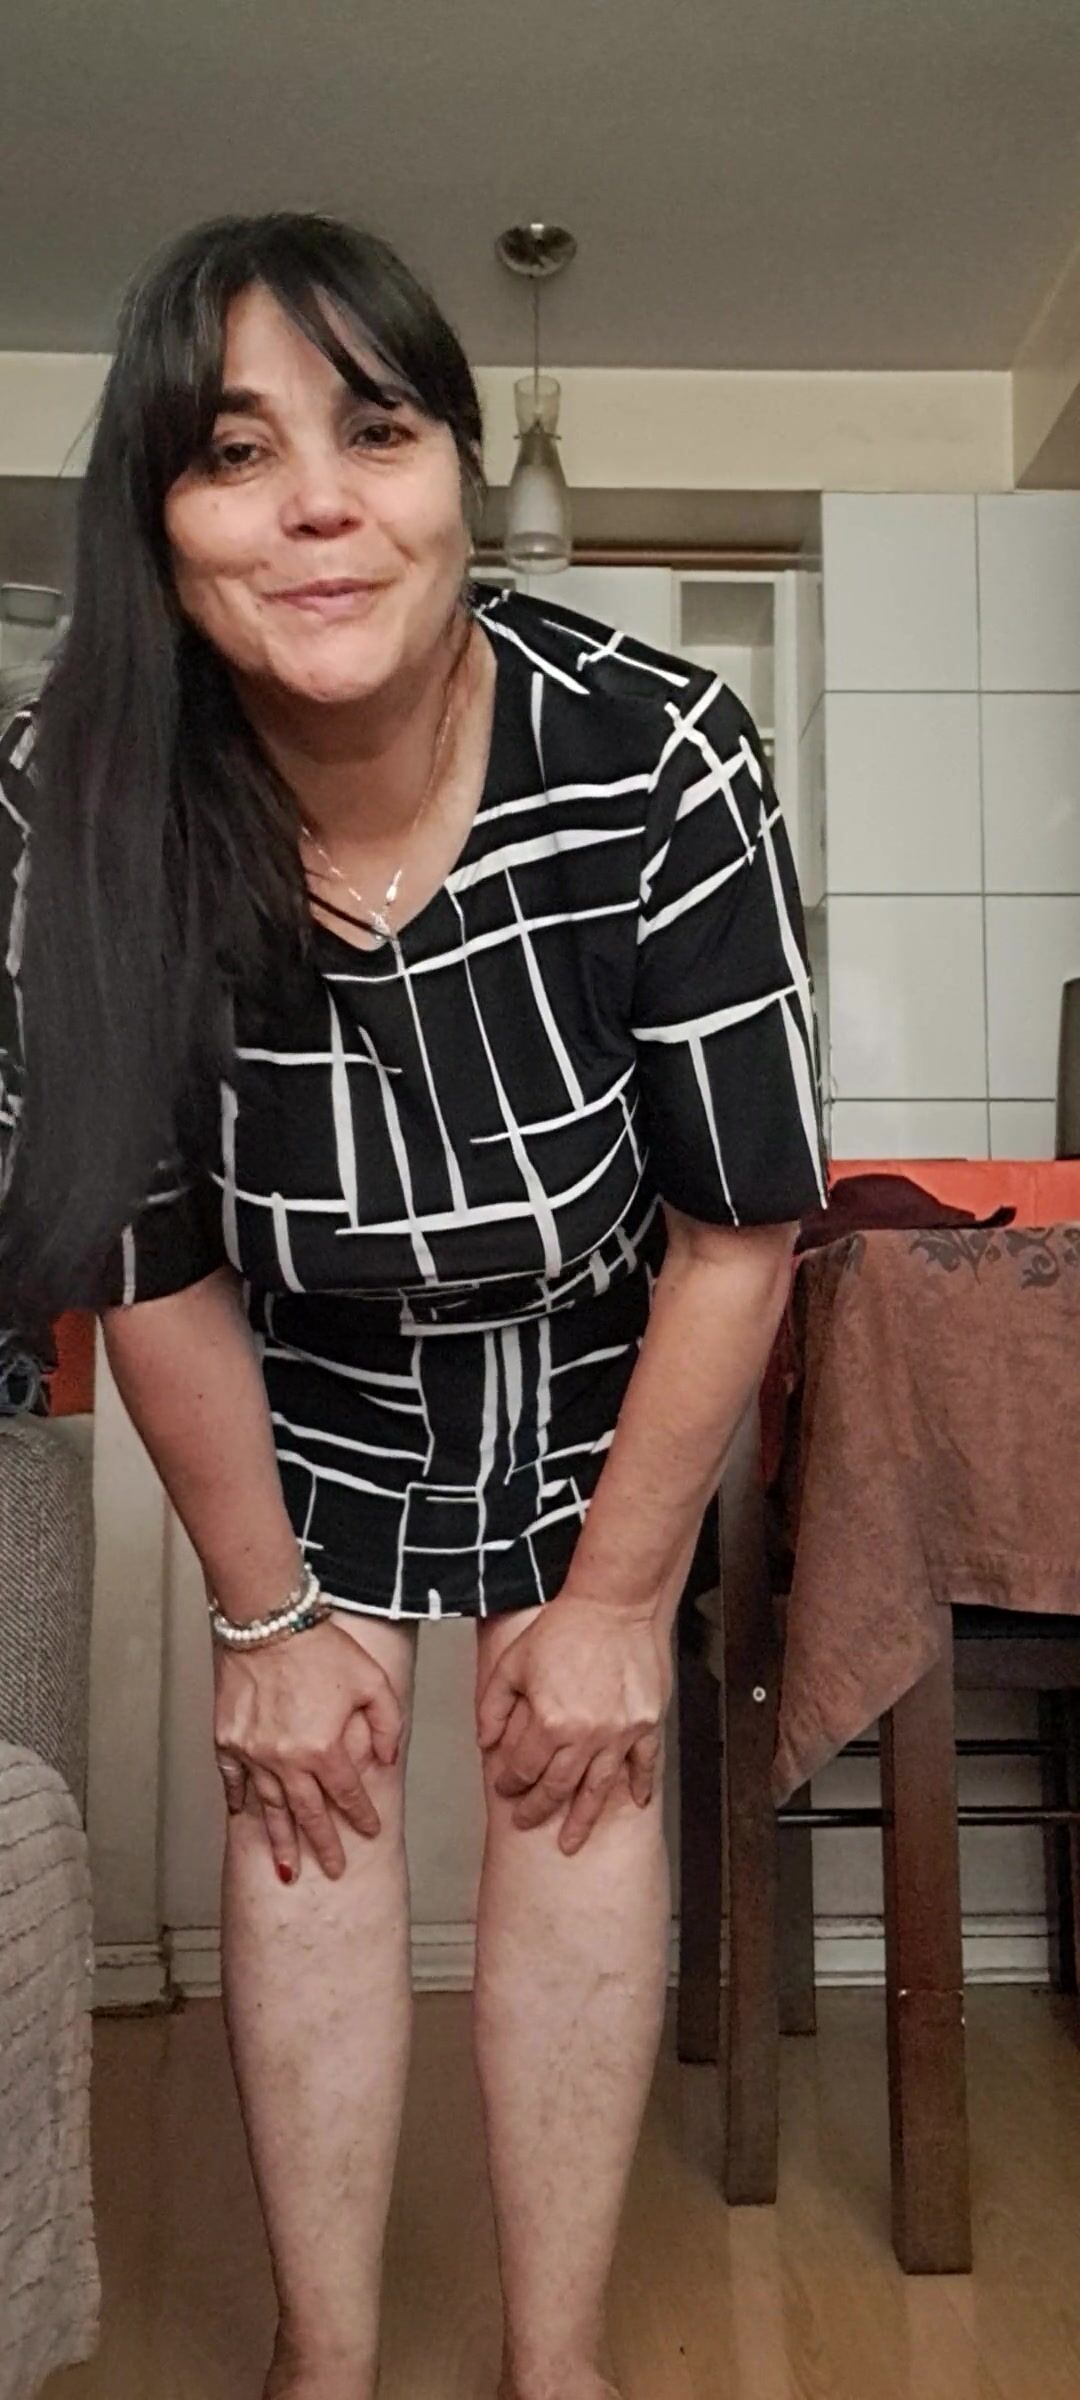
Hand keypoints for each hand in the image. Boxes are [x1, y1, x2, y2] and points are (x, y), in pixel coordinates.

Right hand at [213, 1615, 401, 1881]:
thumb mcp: (373, 1680)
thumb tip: (388, 1759)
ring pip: (270, 1808)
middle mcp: (287, 1759)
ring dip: (281, 1841)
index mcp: (324, 1748)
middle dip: (323, 1846)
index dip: (361, 1815)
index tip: (370, 1830)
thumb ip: (388, 1723)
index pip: (348, 1794)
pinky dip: (240, 1801)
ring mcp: (254, 1753)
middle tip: (334, 1869)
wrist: (267, 1620)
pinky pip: (234, 1781)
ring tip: (287, 1869)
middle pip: (308, 1814)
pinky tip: (245, 1817)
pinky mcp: (228, 1740)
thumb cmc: (320, 1646)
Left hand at [476, 1594, 669, 1854]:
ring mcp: (619, 1733)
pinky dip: (640, 1786)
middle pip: (557, 1787)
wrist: (614, 1605)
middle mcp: (584, 1736)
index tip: (505, 1787)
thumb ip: (493, 1705)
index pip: (524, 1768)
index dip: (510, 1782)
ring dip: (583, 1819)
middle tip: (527, 1822)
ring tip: (571, 1843)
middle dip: (538, 1809)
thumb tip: (485, 1744)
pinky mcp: (645, 1724)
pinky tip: (636, 1803)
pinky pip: (644, 1765)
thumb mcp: (513, 1662)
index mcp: (549, 1721)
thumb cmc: (563, 1629)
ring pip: (598, 1789)